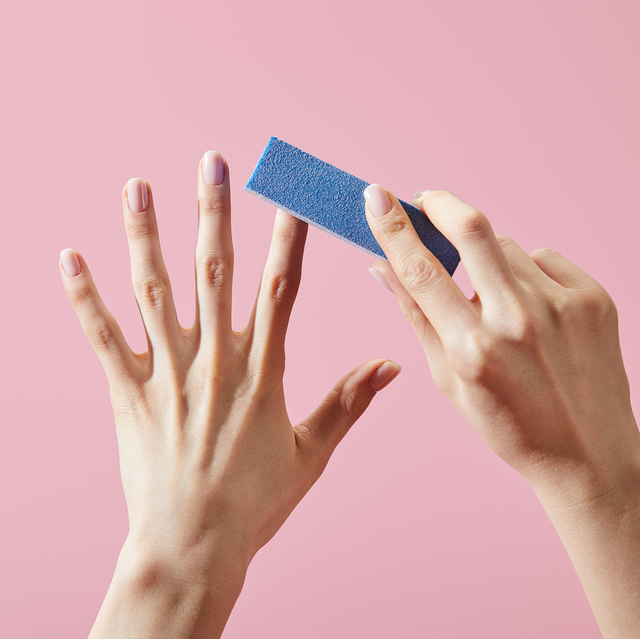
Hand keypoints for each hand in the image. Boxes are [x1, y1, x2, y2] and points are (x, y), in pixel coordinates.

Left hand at [58, 153, 400, 637]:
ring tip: (137, 185)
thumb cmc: (255, 502)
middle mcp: (214, 362)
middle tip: (212, 163)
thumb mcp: (311, 453)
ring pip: (153, 291)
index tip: (289, 197)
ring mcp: (167, 374)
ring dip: (144, 235)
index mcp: (262, 373)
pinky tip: (69, 256)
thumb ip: (349, 402)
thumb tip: (390, 365)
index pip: (279, 290)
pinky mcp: (128, 393)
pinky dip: (84, 295)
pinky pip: (102, 336)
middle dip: (214, 212)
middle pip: (213, 271)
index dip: (286, 239)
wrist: (194, 544)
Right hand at [364, 186, 638, 494]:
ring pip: (507, 246)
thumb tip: (381, 267)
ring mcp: (562, 305)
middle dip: (440, 203)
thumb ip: (415, 316)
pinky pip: (544, 258)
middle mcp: (518, 321)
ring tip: (496, 299)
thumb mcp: (447, 379)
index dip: (392, 227)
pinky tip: (533, 309)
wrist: (586, 454)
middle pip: (472, 229)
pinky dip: (528, 274)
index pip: (421, 270)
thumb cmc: (508, 423)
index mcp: (472, 349)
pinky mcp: (594, 297)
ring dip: (489, 259)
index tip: (376, 196)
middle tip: (425, 200)